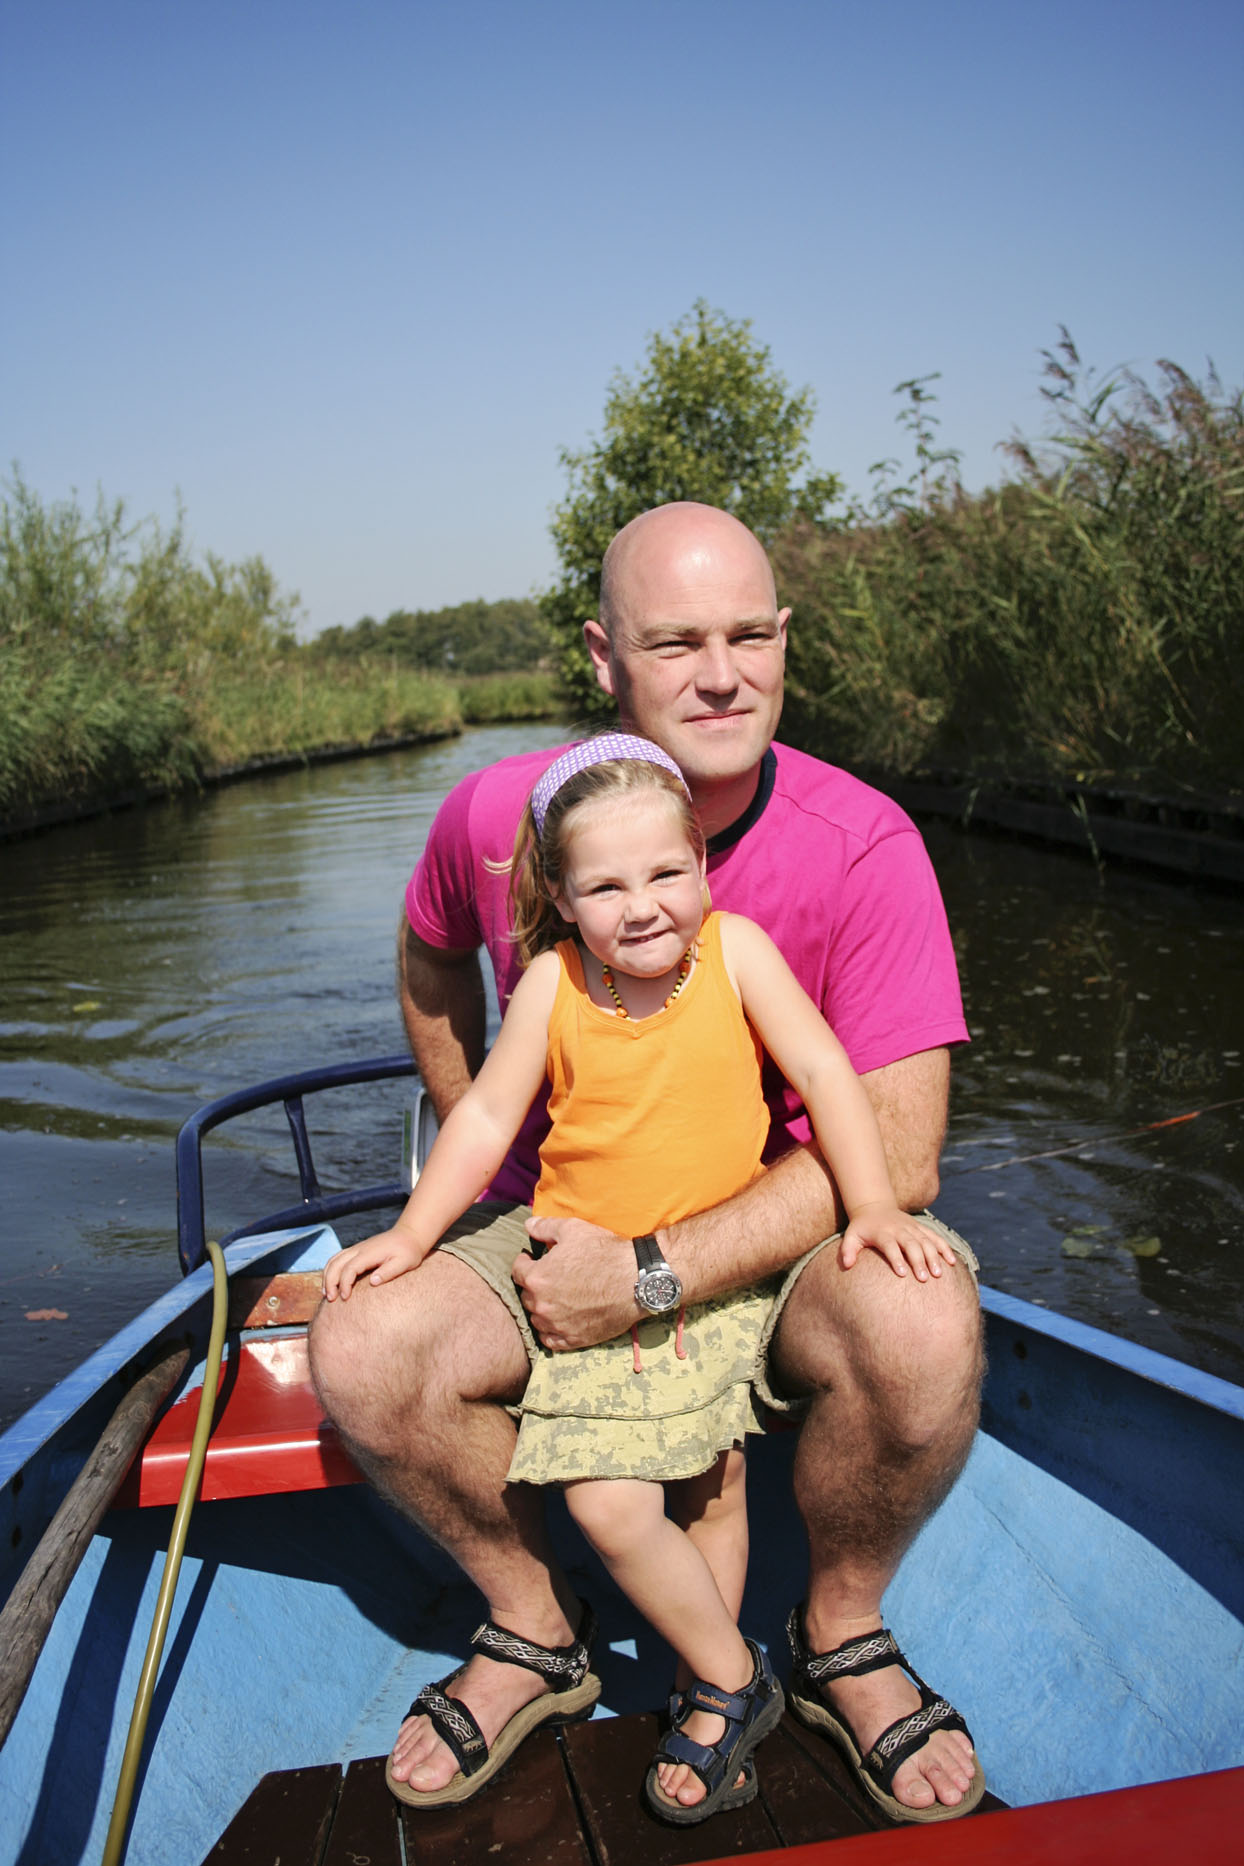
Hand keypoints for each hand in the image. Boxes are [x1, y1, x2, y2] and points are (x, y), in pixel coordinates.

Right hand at [321, 1226, 428, 1300]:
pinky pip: (338, 1258)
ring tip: (327, 1294)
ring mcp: (357, 1248)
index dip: (344, 1283)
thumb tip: (373, 1282)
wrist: (410, 1235)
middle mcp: (359, 1249)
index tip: (345, 1298)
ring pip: (334, 1260)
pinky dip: (331, 1270)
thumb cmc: (409, 1251)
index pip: (350, 1268)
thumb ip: (389, 1272)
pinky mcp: (357, 1250)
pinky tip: (332, 1283)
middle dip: (330, 1281)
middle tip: (330, 1299)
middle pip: (336, 1263)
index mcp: (369, 1253)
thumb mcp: (405, 1262)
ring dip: (327, 1276)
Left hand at [511, 1214, 638, 1349]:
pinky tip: (559, 1320)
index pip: (517, 1271)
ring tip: (555, 1297)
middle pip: (526, 1296)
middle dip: (534, 1285)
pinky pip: (550, 1340)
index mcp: (538, 1278)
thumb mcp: (573, 1229)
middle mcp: (543, 1305)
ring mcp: (558, 1325)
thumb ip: (545, 1227)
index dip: (524, 1262)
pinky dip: (551, 1331)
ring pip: (536, 1318)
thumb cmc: (605, 1252)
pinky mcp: (574, 1339)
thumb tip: (527, 1224)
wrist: (636, 1280)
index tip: (532, 1259)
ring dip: (542, 1308)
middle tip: (548, 1277)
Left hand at [838, 1205, 959, 1280]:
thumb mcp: (851, 1236)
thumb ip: (848, 1250)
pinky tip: (952, 1262)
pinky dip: (945, 1248)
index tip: (903, 1274)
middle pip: (911, 1244)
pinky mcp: (920, 1228)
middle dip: (918, 1260)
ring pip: (926, 1241)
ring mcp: (912, 1228)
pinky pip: (935, 1237)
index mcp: (883, 1233)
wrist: (875, 1206)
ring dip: (934, 1257)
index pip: (890, 1245)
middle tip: (924, 1278)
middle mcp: (899, 1229)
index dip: (896, 1258)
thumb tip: (847, 1265)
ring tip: (939, 1274)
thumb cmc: (862, 1227)